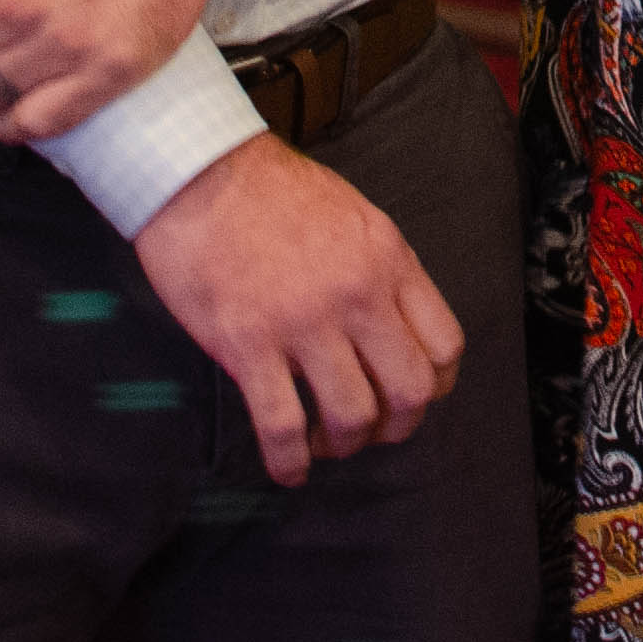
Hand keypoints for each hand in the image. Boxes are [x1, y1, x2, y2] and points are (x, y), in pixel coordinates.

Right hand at [130, 135, 465, 487]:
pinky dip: (290, 462)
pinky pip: (283, 426)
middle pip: (409, 392)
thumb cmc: (270, 190)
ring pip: (353, 416)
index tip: (409, 394)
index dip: (434, 385)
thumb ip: (380, 270)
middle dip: (396, 426)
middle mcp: (356, 295)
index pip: (444, 345)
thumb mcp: (353, 215)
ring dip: (343, 444)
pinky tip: (288, 468)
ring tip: (325, 443)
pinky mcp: (249, 345)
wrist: (198, 173)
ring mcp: (303, 323)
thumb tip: (392, 323)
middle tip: (370, 429)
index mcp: (387, 261)